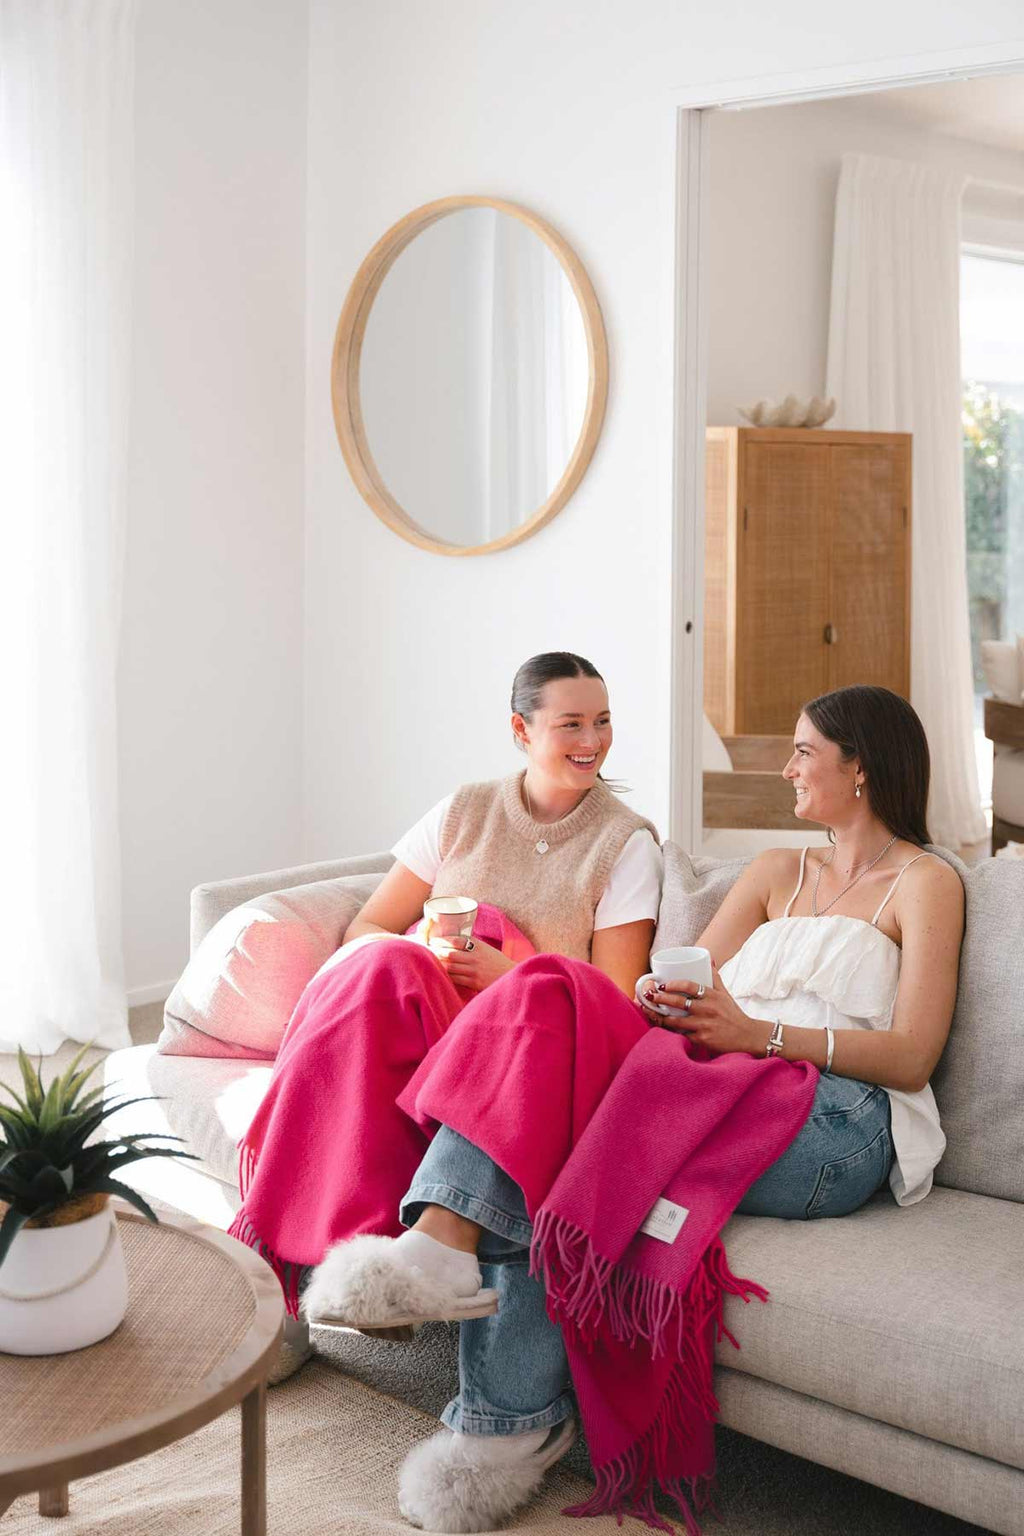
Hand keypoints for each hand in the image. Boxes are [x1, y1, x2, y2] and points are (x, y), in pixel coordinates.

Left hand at [437, 936, 516, 993]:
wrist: (509, 975)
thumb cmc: (495, 961)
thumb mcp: (485, 948)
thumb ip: (470, 945)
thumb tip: (450, 942)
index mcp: (478, 945)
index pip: (456, 940)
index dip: (442, 940)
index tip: (433, 941)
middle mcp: (475, 957)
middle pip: (450, 954)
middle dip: (436, 952)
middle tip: (427, 952)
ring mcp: (474, 970)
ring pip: (451, 967)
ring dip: (439, 965)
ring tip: (430, 963)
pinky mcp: (474, 982)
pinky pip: (456, 979)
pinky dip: (447, 976)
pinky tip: (441, 974)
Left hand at [638, 965, 768, 1055]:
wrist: (747, 1036)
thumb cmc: (733, 1014)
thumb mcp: (725, 993)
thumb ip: (715, 977)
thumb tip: (709, 958)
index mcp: (712, 996)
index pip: (689, 985)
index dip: (673, 984)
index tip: (662, 985)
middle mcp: (707, 1010)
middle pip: (678, 1002)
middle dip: (660, 998)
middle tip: (650, 996)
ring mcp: (704, 1025)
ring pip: (676, 1021)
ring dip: (660, 1017)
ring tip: (649, 1012)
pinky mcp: (702, 1040)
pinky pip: (682, 1036)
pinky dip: (671, 1032)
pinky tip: (661, 1029)